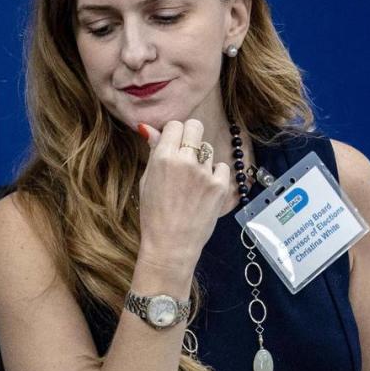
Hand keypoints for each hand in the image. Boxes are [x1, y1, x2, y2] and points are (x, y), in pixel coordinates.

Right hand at [136, 120, 229, 274]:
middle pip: (195, 127)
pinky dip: (215, 175)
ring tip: (193, 182)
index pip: (175, 125)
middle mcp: (186, 161)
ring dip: (202, 160)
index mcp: (163, 157)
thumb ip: (154, 152)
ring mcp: (205, 173)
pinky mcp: (220, 186)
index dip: (174, 134)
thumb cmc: (154, 216)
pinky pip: (222, 167)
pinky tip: (205, 190)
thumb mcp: (146, 181)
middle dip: (190, 137)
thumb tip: (150, 129)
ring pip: (208, 149)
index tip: (173, 145)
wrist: (171, 245)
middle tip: (186, 155)